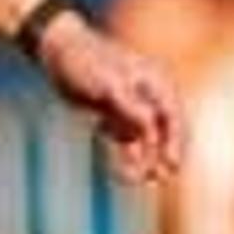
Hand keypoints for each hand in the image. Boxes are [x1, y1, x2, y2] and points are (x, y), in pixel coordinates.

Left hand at [38, 15, 184, 185]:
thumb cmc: (85, 61)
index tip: (171, 163)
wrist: (58, 52)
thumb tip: (150, 125)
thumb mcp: (107, 83)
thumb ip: (129, 105)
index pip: (173, 116)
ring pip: (146, 141)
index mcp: (156, 82)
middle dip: (161, 156)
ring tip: (134, 181)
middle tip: (156, 179)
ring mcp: (133, 108)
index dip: (175, 141)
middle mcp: (150, 96)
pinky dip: (127, 157)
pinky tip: (122, 173)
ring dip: (144, 161)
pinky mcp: (116, 117)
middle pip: (164, 132)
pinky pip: (128, 142)